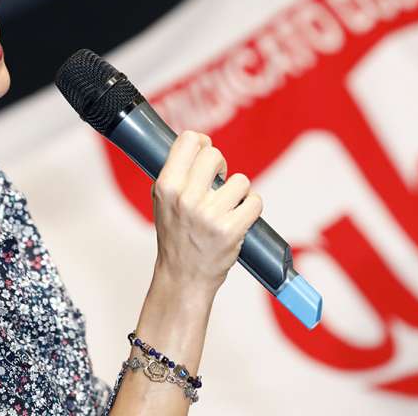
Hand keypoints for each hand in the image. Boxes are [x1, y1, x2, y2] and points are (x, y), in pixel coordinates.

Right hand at [151, 130, 262, 295]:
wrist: (183, 277)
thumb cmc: (175, 235)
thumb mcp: (162, 201)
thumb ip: (176, 172)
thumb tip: (197, 142)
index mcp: (166, 186)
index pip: (188, 140)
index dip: (202, 143)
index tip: (205, 153)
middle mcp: (185, 198)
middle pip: (215, 154)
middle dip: (221, 166)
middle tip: (218, 183)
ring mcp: (209, 215)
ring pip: (240, 180)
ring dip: (239, 192)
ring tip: (227, 208)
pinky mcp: (230, 230)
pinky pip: (255, 201)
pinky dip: (252, 207)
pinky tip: (240, 217)